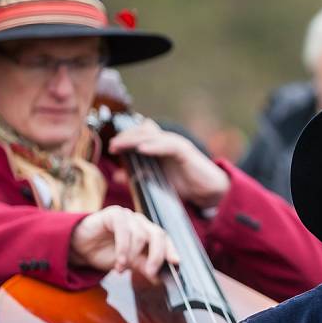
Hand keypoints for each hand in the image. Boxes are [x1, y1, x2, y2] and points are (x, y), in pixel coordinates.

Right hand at [69, 205, 179, 280]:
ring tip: (122, 269)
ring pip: (141, 234)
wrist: (80, 246)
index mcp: (148, 232)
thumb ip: (144, 266)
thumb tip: (159, 278)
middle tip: (150, 272)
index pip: (165, 239)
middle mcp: (141, 222)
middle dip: (157, 255)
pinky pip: (124, 230)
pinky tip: (119, 261)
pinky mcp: (114, 214)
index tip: (176, 263)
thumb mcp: (129, 262)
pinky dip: (123, 249)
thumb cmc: (106, 252)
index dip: (171, 250)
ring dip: (132, 255)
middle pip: (158, 234)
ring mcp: (128, 216)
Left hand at [108, 119, 229, 207]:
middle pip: (143, 132)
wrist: (209, 191)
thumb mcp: (157, 182)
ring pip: (152, 136)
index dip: (125, 138)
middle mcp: (167, 142)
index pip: (139, 135)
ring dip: (135, 140)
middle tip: (113, 146)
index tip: (112, 148)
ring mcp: (176, 144)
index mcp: (160, 147)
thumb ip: (138, 176)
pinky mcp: (185, 151)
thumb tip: (117, 175)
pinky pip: (168, 145)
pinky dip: (154, 146)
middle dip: (126, 137)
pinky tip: (142, 149)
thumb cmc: (185, 184)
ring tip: (121, 145)